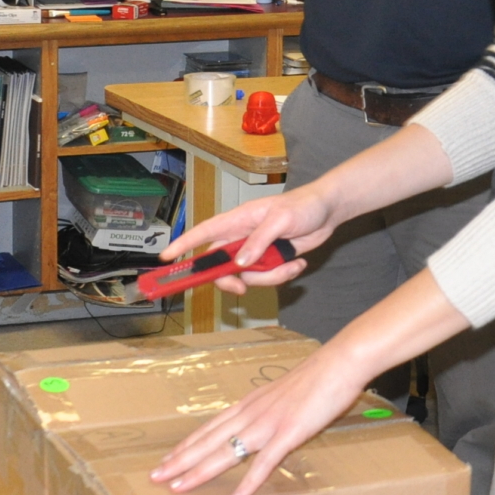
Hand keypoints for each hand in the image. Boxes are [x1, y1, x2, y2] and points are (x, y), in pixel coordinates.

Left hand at [150, 339, 378, 494]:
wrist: (339, 363)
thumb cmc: (316, 379)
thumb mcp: (282, 395)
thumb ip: (268, 411)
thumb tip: (259, 427)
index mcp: (249, 405)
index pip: (208, 428)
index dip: (186, 446)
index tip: (166, 460)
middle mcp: (251, 413)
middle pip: (208, 440)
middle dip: (180, 460)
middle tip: (155, 477)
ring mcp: (268, 423)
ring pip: (226, 450)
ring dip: (200, 470)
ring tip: (179, 487)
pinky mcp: (289, 432)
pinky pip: (265, 461)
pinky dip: (250, 480)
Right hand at [155, 185, 337, 295]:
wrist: (327, 211)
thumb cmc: (302, 206)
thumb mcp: (280, 220)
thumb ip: (259, 241)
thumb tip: (238, 263)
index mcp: (238, 221)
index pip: (205, 233)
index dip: (184, 245)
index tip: (167, 257)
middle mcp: (243, 237)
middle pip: (222, 265)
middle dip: (230, 279)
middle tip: (241, 288)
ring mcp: (257, 251)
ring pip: (249, 276)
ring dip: (270, 277)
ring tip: (293, 263)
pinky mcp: (272, 262)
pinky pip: (269, 278)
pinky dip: (284, 275)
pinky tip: (299, 262)